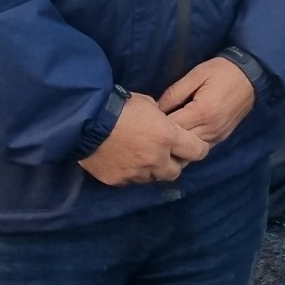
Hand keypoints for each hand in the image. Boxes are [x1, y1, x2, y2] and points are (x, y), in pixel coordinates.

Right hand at [77, 92, 208, 185]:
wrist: (86, 121)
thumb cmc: (120, 106)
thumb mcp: (149, 104)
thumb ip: (162, 118)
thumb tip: (164, 123)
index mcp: (168, 137)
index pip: (197, 151)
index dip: (198, 148)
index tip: (194, 145)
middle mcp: (156, 159)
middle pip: (176, 171)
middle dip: (174, 163)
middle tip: (167, 153)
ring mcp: (136, 172)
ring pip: (153, 178)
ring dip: (152, 169)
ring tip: (142, 157)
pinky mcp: (118, 180)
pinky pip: (131, 180)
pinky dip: (132, 173)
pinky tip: (124, 161)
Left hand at [157, 57, 256, 146]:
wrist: (253, 74)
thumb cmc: (222, 71)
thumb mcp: (196, 74)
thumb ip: (174, 93)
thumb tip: (156, 110)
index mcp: (201, 112)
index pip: (171, 128)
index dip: (156, 126)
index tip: (147, 121)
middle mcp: (210, 128)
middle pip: (179, 144)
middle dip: (165, 139)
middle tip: (152, 132)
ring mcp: (217, 135)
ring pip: (190, 152)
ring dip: (177, 147)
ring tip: (165, 138)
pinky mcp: (222, 137)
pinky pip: (202, 149)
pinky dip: (190, 148)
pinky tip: (182, 140)